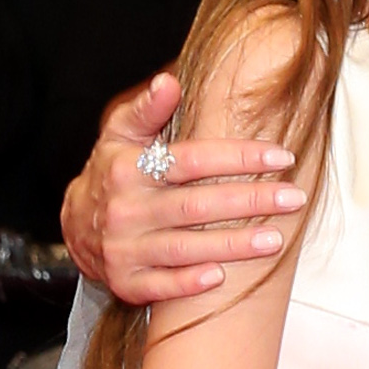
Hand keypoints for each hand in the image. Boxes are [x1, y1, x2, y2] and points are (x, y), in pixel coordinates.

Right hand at [61, 69, 304, 307]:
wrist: (75, 225)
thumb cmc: (114, 172)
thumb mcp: (121, 134)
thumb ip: (147, 108)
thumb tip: (169, 82)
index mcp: (130, 168)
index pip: (192, 160)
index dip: (238, 157)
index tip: (282, 157)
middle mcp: (126, 209)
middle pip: (196, 205)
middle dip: (249, 201)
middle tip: (294, 198)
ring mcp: (125, 248)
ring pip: (185, 248)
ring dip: (232, 245)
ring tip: (276, 240)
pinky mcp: (126, 281)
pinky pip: (160, 286)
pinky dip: (189, 283)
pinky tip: (222, 277)